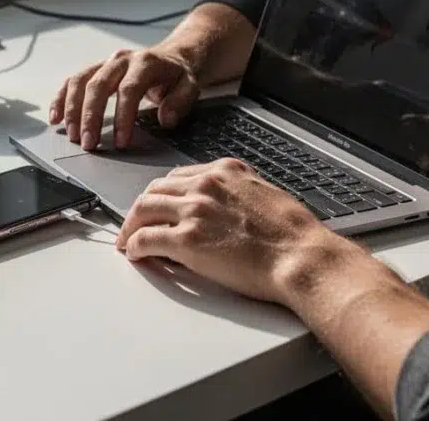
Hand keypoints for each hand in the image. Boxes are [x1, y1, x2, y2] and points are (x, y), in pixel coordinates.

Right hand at [50, 47, 199, 150]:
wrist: (172, 56)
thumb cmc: (178, 75)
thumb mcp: (190, 86)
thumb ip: (180, 102)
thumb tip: (165, 119)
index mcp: (145, 63)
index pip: (129, 90)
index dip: (123, 117)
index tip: (120, 142)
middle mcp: (121, 60)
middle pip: (98, 85)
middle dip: (90, 117)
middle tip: (88, 144)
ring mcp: (105, 63)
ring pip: (79, 82)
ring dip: (72, 110)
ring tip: (72, 136)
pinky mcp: (95, 70)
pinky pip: (72, 81)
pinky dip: (60, 99)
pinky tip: (56, 118)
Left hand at [115, 158, 342, 304]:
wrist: (301, 257)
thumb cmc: (293, 234)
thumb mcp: (265, 194)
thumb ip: (238, 193)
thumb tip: (225, 208)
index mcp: (225, 170)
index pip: (178, 177)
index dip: (162, 194)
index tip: (158, 206)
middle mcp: (205, 184)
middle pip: (155, 190)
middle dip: (141, 208)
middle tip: (134, 224)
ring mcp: (194, 210)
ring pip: (143, 209)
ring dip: (130, 226)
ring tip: (127, 241)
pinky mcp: (187, 240)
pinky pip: (146, 238)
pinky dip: (134, 246)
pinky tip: (134, 253)